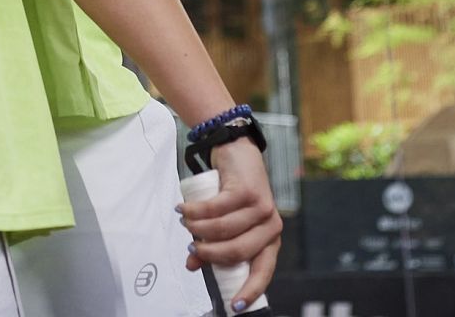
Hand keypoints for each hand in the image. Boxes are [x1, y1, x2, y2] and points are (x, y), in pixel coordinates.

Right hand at [176, 140, 281, 311]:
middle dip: (209, 254)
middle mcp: (270, 225)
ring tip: (185, 223)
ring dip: (197, 229)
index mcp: (269, 240)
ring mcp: (261, 207)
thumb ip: (213, 245)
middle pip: (237, 252)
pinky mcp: (247, 190)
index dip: (249, 289)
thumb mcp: (227, 223)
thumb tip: (192, 265)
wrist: (238, 153)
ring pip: (223, 230)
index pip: (263, 271)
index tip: (235, 306)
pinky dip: (194, 211)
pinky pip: (215, 209)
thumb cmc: (233, 192)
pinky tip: (184, 209)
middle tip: (192, 248)